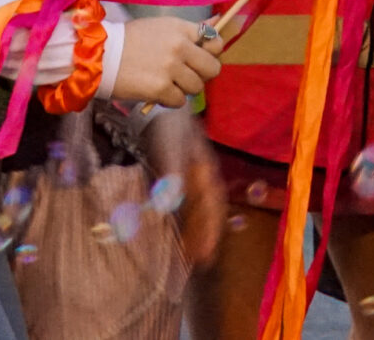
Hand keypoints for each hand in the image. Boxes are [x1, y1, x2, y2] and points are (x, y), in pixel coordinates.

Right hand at [108, 15, 224, 108]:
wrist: (99, 56)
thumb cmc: (127, 40)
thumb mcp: (159, 27)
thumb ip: (187, 31)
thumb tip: (215, 25)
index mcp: (181, 28)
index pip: (215, 41)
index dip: (211, 53)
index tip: (200, 58)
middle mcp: (180, 46)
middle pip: (213, 68)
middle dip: (202, 75)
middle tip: (186, 76)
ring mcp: (171, 68)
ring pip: (196, 87)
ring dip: (183, 89)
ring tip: (167, 83)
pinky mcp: (160, 88)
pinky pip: (179, 101)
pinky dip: (169, 100)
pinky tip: (157, 93)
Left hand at [142, 108, 225, 265]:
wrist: (160, 111)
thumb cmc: (169, 129)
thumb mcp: (170, 150)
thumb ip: (171, 178)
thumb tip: (170, 207)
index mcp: (206, 171)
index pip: (213, 206)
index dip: (210, 230)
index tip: (206, 253)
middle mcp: (204, 178)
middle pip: (209, 211)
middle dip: (206, 236)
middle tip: (202, 261)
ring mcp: (193, 179)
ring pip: (200, 210)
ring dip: (197, 231)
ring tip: (192, 255)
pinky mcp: (179, 181)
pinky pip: (186, 206)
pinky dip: (184, 222)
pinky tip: (178, 234)